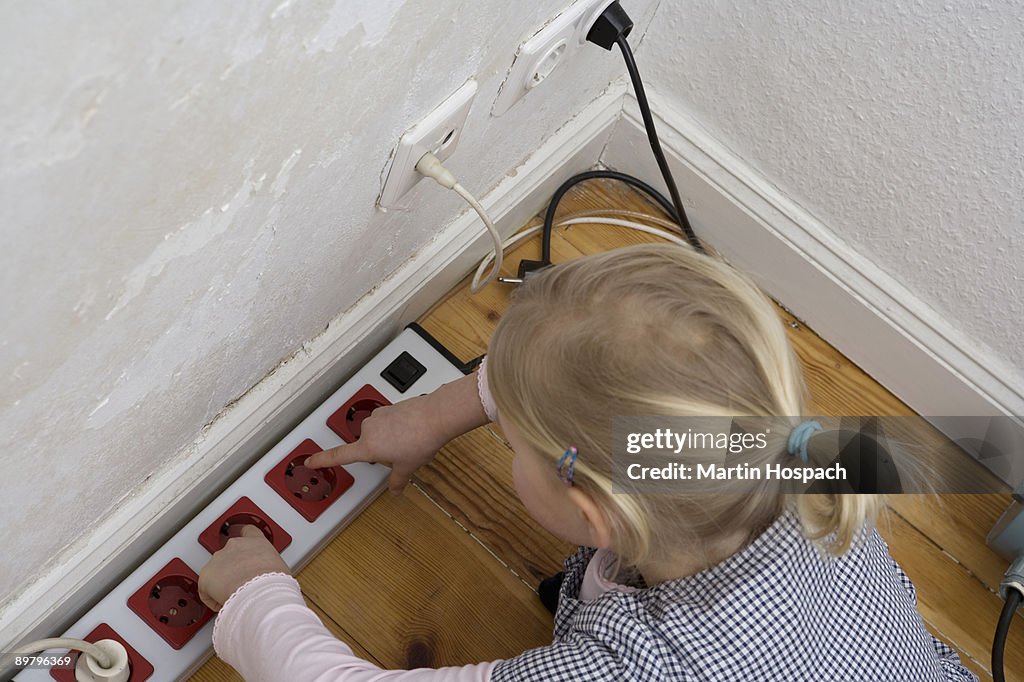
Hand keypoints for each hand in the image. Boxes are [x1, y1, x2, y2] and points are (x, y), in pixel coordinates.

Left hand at [199, 526, 290, 610]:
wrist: (260, 592)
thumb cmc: (273, 582)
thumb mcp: (280, 568)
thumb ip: (270, 567)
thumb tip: (270, 577)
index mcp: (256, 541)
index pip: (247, 530)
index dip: (244, 536)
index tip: (243, 543)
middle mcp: (235, 546)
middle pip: (229, 552)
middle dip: (232, 566)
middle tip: (241, 581)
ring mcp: (218, 559)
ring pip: (216, 571)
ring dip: (222, 581)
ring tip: (234, 595)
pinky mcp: (206, 576)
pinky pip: (206, 590)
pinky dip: (213, 598)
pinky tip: (224, 603)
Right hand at [305, 392, 449, 494]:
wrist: (436, 416)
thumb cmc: (420, 439)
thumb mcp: (408, 467)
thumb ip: (397, 481)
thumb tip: (395, 490)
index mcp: (367, 447)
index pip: (338, 456)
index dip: (321, 460)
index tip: (309, 461)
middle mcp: (368, 429)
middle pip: (366, 446)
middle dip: (380, 453)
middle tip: (399, 456)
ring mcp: (379, 416)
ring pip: (378, 433)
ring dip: (389, 439)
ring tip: (409, 442)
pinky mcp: (389, 407)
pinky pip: (388, 422)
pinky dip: (396, 428)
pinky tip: (411, 431)